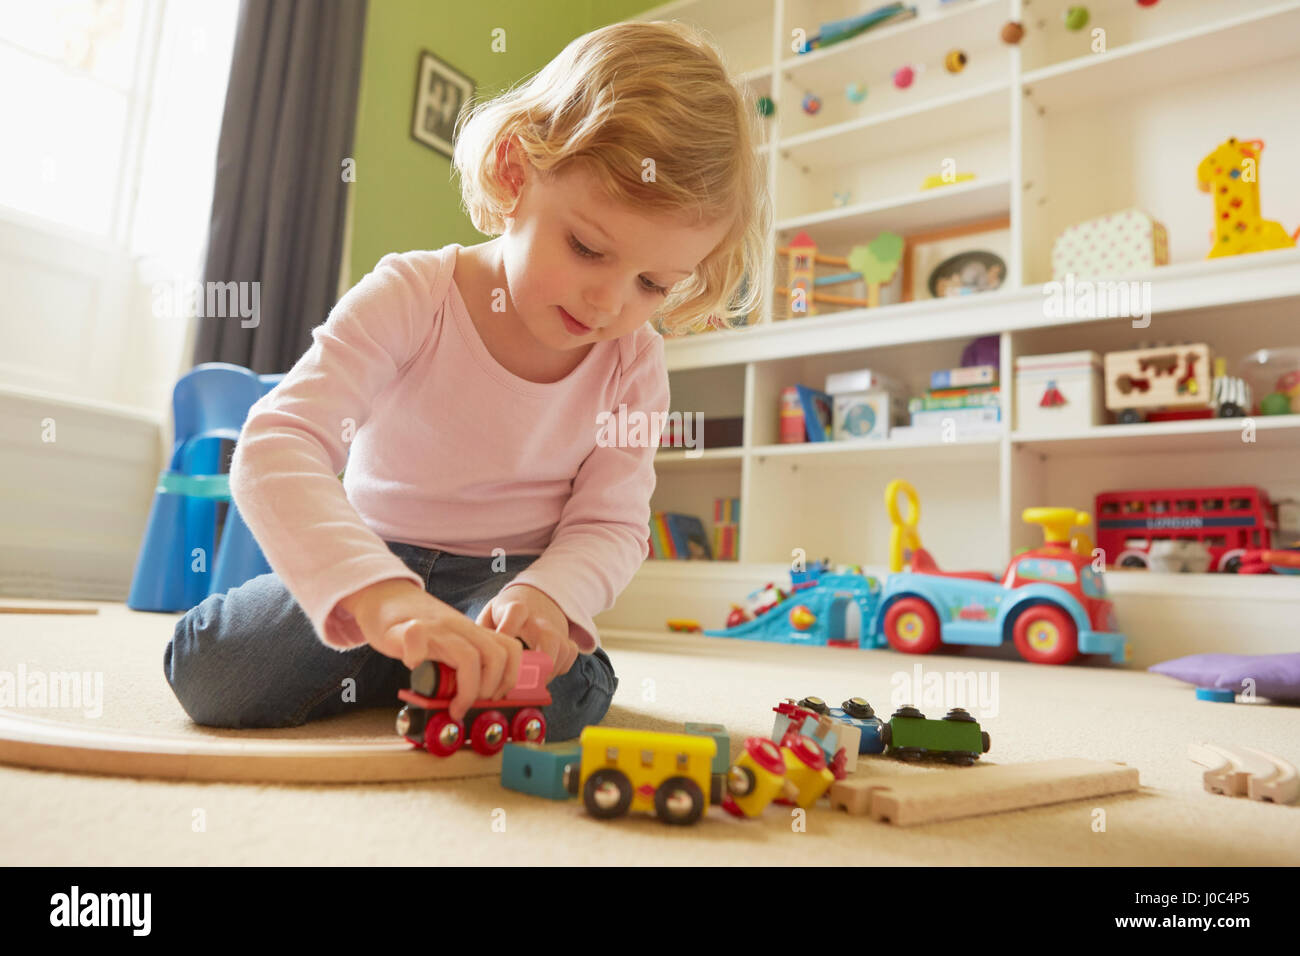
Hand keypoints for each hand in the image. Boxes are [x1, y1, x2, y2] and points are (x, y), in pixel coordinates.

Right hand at [341, 579, 522, 722]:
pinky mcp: (409, 627)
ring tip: (454, 705)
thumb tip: (473, 703)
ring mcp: (436, 627)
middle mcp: (459, 627)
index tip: (494, 697)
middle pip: (495, 656)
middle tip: (471, 705)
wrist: (386, 597)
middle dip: (489, 688)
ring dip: (467, 689)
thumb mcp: (449, 642)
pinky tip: (412, 667)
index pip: (510, 649)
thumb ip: (462, 665)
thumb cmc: (417, 627)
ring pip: (468, 657)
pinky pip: (418, 639)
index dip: (509, 677)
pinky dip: (417, 658)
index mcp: (472, 632)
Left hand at [476, 583, 578, 676]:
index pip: (516, 613)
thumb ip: (480, 634)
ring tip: (529, 684)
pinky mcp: (566, 639)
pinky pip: (569, 656)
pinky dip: (559, 668)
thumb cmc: (506, 613)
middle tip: (522, 682)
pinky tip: (542, 673)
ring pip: (563, 650)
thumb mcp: (490, 615)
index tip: (497, 652)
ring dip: (548, 672)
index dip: (508, 631)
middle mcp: (539, 620)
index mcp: (517, 608)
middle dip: (539, 663)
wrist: (534, 598)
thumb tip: (471, 660)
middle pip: (549, 638)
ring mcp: (555, 630)